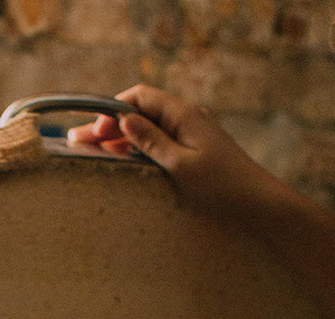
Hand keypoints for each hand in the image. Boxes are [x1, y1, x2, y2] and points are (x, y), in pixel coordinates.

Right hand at [68, 84, 284, 224]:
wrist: (257, 204)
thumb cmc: (222, 187)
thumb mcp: (181, 165)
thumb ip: (152, 141)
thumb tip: (125, 118)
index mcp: (183, 114)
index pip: (139, 98)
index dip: (112, 111)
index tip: (93, 130)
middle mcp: (185, 119)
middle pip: (139, 114)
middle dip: (107, 125)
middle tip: (76, 140)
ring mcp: (188, 135)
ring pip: (146, 130)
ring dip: (118, 139)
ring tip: (88, 150)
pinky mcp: (191, 153)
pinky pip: (157, 144)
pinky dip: (135, 150)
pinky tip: (118, 158)